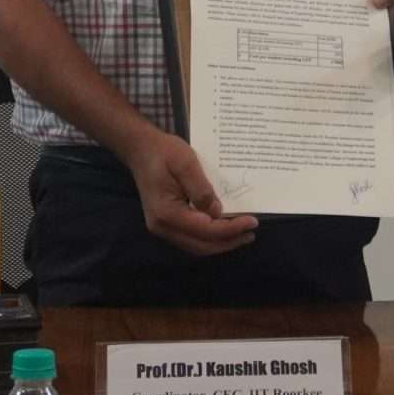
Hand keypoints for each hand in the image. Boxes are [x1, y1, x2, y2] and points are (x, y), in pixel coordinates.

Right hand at [123, 128, 257, 255]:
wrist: (140, 149)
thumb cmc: (163, 152)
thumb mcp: (186, 163)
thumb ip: (202, 189)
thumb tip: (218, 212)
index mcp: (167, 212)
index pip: (205, 230)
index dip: (231, 229)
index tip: (253, 221)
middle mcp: (162, 226)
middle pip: (201, 246)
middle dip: (228, 242)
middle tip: (251, 233)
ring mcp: (162, 227)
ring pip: (196, 246)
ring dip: (219, 243)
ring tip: (241, 234)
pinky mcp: (166, 223)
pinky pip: (191, 238)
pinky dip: (209, 238)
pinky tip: (223, 229)